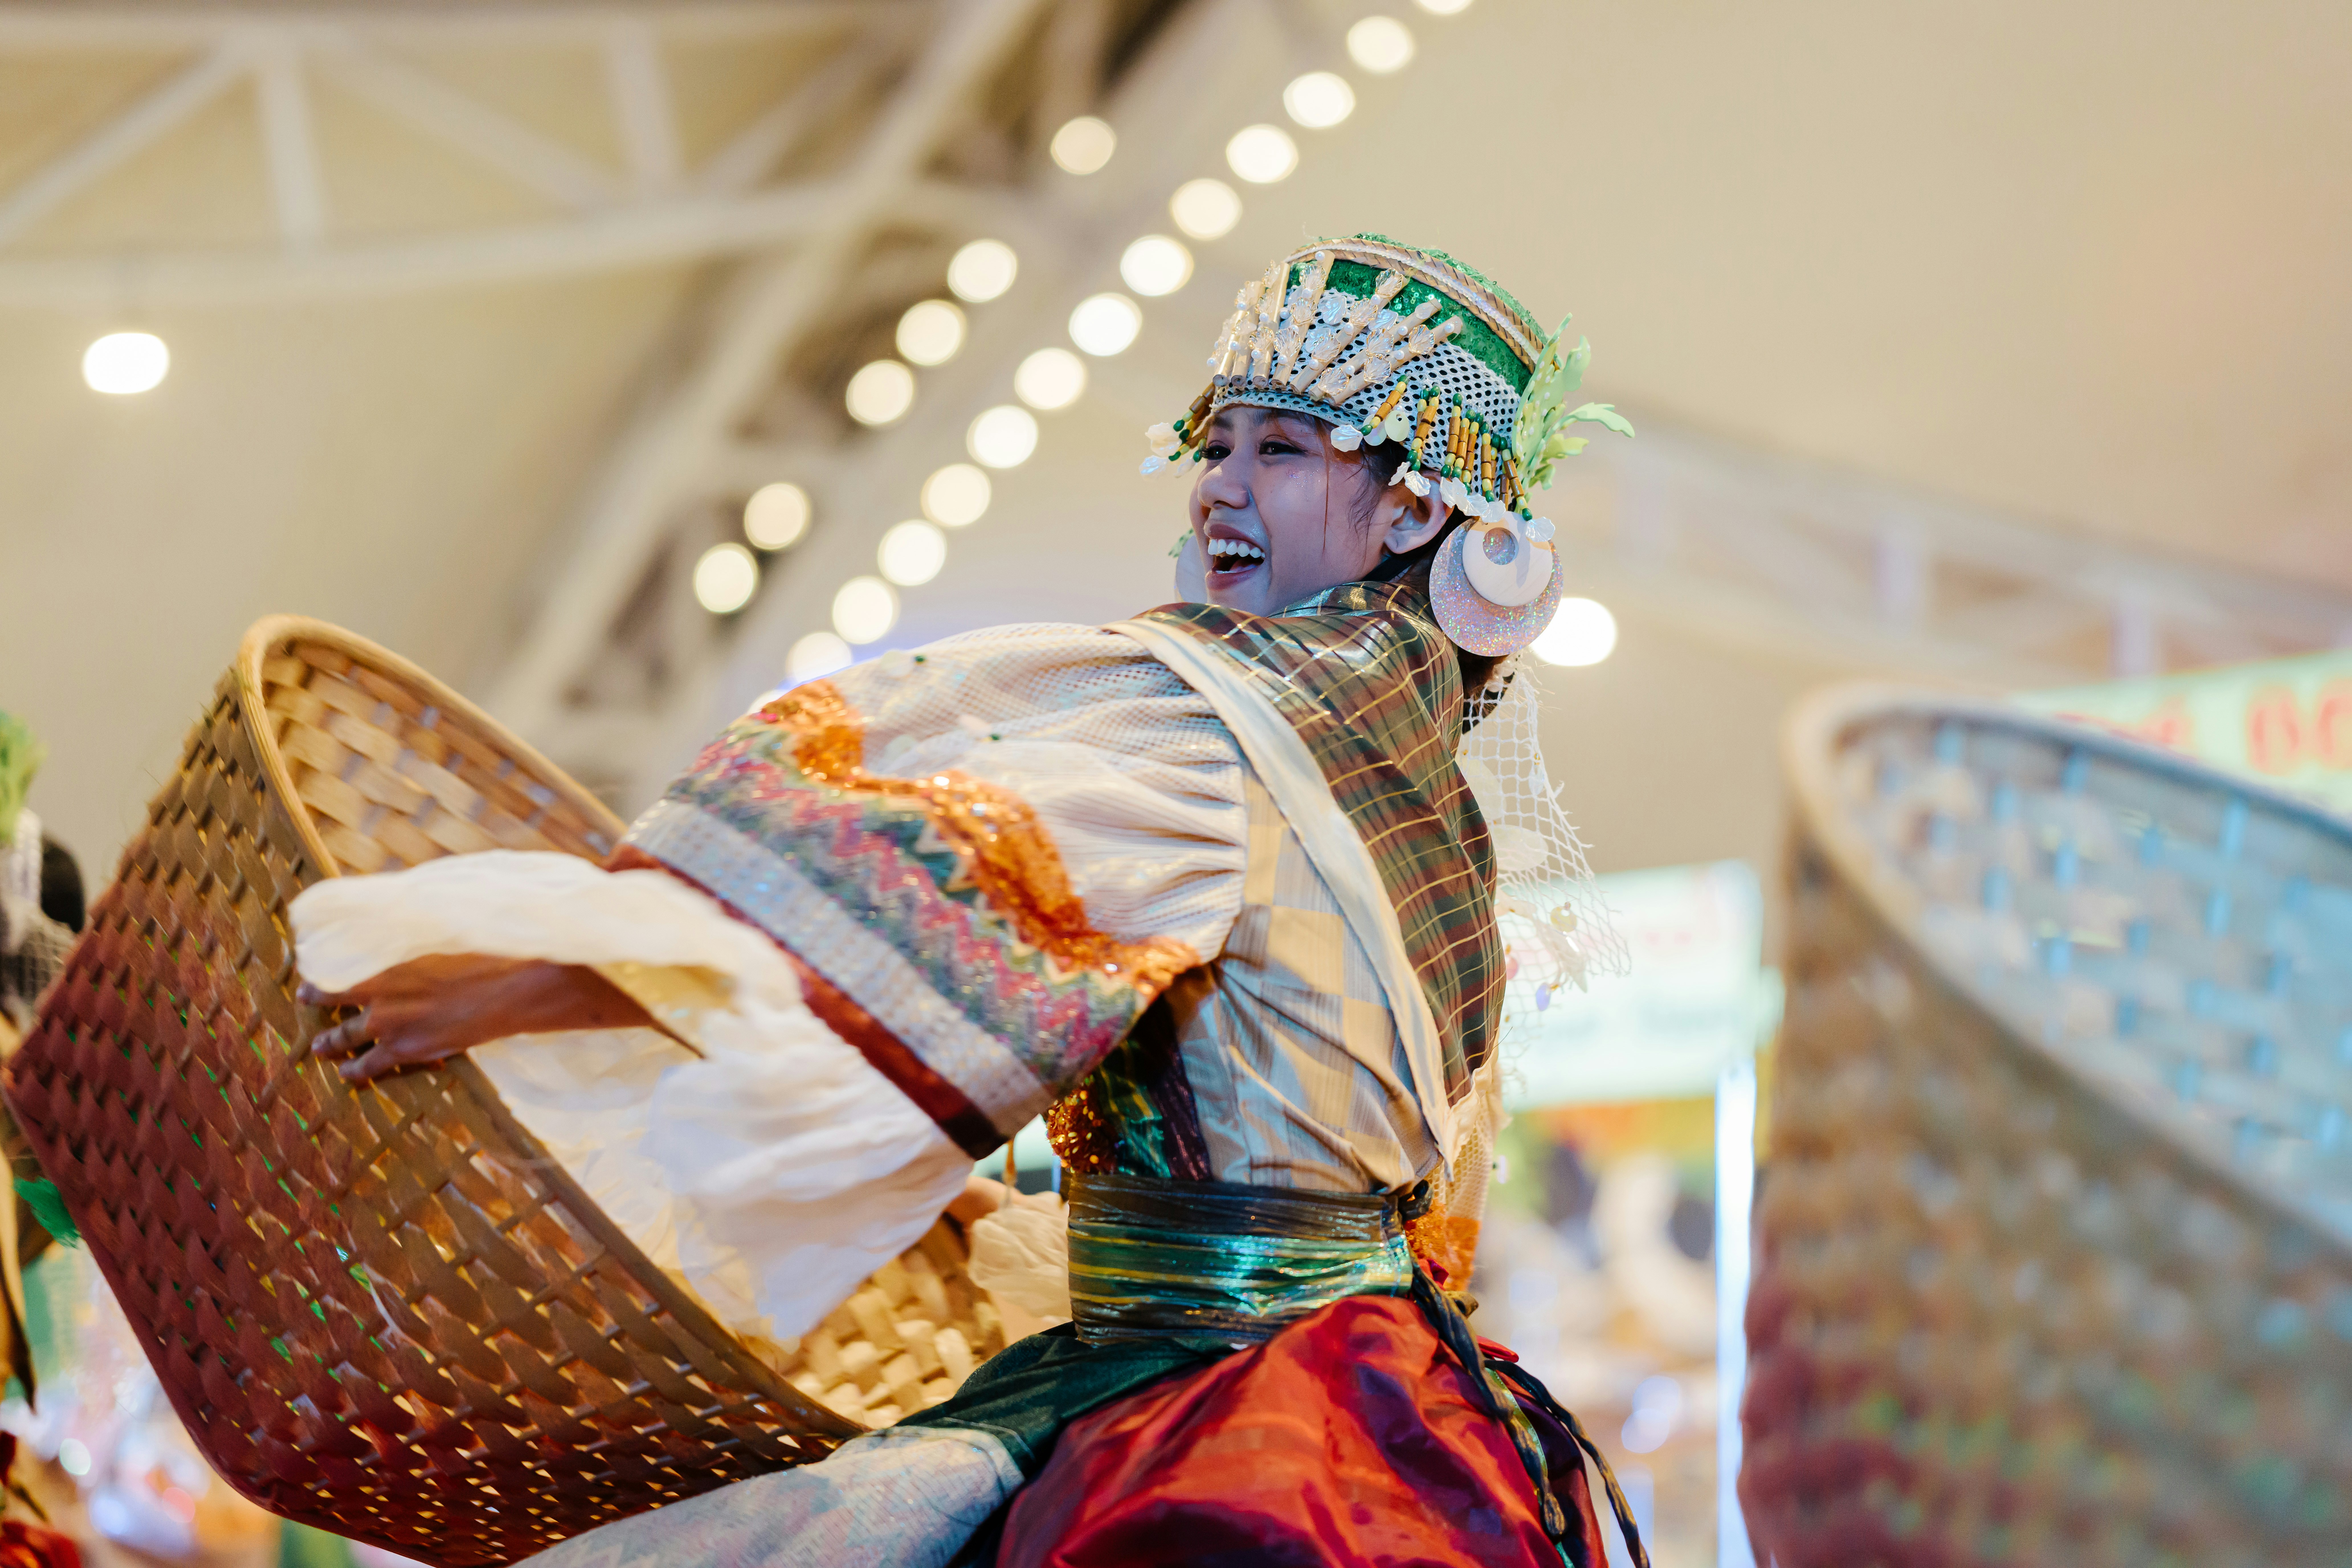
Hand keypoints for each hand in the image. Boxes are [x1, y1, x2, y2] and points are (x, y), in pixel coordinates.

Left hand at [298, 954, 650, 1083]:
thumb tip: (402, 911)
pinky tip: (348, 1075)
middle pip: (332, 999)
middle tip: (305, 998)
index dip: (320, 964)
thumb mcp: (442, 928)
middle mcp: (378, 994)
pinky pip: (370, 1065)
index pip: (335, 962)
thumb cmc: (483, 950)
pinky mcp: (408, 1050)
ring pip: (344, 1037)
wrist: (510, 988)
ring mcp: (391, 1025)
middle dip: (316, 999)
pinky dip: (355, 1070)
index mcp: (384, 959)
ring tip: (320, 1047)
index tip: (312, 963)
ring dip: (330, 1042)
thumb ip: (413, 927)